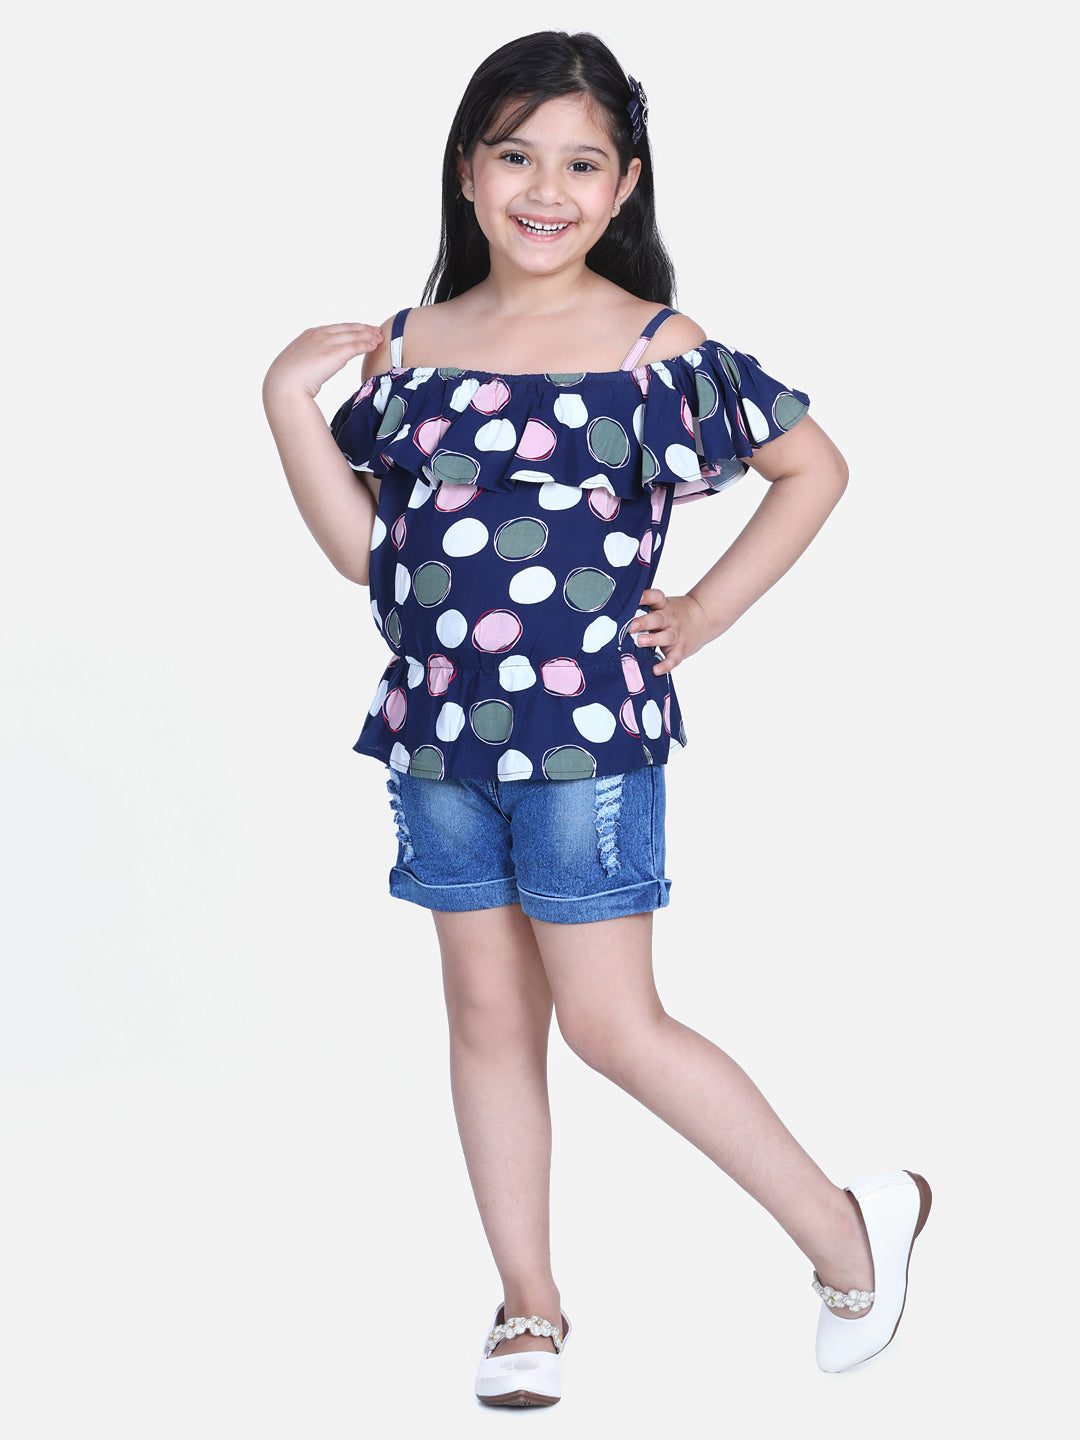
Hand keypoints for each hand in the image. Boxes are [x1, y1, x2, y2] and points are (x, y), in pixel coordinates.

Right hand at [263, 322, 383, 403]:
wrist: (284, 383)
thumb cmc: (288, 379)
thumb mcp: (299, 362)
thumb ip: (312, 359)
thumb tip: (318, 366)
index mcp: (310, 334)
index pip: (336, 328)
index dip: (351, 328)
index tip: (361, 329)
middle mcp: (320, 334)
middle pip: (348, 328)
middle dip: (364, 328)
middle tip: (376, 330)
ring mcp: (327, 342)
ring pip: (354, 335)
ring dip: (369, 335)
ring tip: (379, 337)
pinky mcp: (335, 353)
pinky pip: (356, 346)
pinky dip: (367, 344)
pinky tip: (375, 345)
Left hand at [628, 589, 713, 675]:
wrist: (704, 618)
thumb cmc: (673, 614)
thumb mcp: (663, 605)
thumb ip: (645, 609)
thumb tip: (615, 616)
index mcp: (664, 606)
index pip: (656, 597)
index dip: (646, 596)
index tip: (635, 597)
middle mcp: (669, 619)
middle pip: (658, 618)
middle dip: (644, 622)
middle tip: (630, 626)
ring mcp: (676, 634)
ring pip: (666, 636)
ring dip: (653, 639)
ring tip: (641, 641)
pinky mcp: (680, 649)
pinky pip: (674, 658)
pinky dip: (665, 665)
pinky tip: (656, 669)